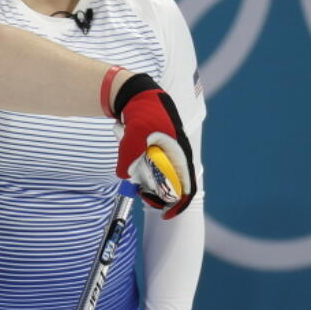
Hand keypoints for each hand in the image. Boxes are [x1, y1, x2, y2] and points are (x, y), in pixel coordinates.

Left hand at [112, 74, 195, 217]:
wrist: (138, 94)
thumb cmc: (142, 113)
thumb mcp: (133, 136)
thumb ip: (128, 158)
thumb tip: (124, 176)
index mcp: (179, 154)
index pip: (186, 188)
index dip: (178, 205)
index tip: (164, 215)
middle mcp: (176, 156)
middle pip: (171, 187)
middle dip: (156, 192)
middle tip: (142, 193)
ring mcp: (167, 154)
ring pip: (158, 176)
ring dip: (145, 177)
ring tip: (133, 163)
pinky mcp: (156, 151)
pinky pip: (149, 165)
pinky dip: (140, 166)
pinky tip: (131, 150)